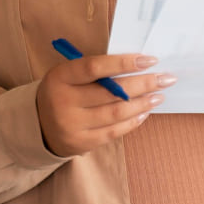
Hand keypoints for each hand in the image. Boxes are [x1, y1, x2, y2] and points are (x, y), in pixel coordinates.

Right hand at [36, 52, 171, 156]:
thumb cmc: (62, 91)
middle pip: (111, 92)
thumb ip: (95, 71)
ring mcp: (72, 125)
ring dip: (142, 103)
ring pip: (115, 113)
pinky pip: (113, 131)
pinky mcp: (81, 143)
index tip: (149, 60)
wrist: (37, 125)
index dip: (123, 63)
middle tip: (166, 78)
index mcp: (60, 77)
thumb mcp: (68, 74)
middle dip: (143, 84)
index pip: (94, 67)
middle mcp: (64, 102)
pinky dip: (132, 121)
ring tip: (159, 95)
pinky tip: (145, 112)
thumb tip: (137, 65)